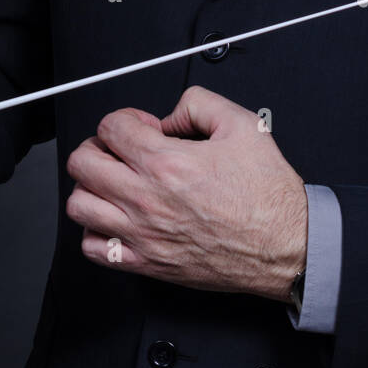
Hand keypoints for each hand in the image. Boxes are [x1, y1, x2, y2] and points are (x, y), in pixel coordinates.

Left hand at [65, 85, 307, 299]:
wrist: (287, 247)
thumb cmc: (269, 197)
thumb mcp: (243, 125)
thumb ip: (199, 103)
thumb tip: (171, 114)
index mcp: (168, 164)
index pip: (110, 127)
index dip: (125, 118)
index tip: (142, 127)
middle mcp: (148, 200)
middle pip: (82, 163)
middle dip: (98, 145)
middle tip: (120, 149)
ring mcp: (144, 236)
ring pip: (79, 205)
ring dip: (92, 186)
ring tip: (114, 182)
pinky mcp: (148, 264)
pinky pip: (95, 248)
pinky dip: (97, 230)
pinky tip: (118, 218)